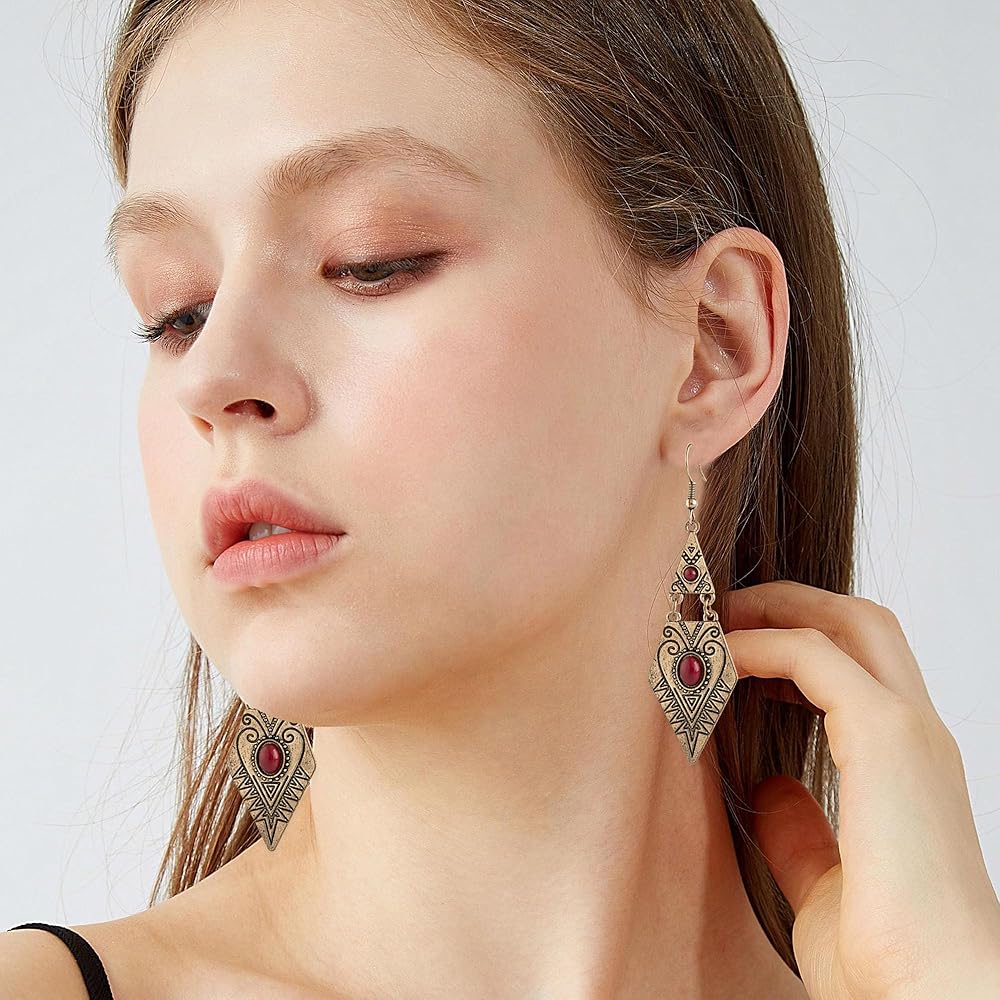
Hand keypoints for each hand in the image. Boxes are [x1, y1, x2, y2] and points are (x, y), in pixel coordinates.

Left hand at [719, 580, 999, 998]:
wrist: (933, 998)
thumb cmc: (888, 959)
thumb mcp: (824, 881)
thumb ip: (801, 831)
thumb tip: (772, 788)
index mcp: (909, 766)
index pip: (863, 666)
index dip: (798, 641)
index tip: (738, 651)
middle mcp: (918, 735)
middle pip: (863, 622)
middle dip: (791, 602)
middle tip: (726, 612)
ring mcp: (909, 732)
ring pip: (852, 622)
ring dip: (778, 611)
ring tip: (718, 623)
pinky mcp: (887, 739)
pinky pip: (815, 658)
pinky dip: (763, 646)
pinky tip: (720, 661)